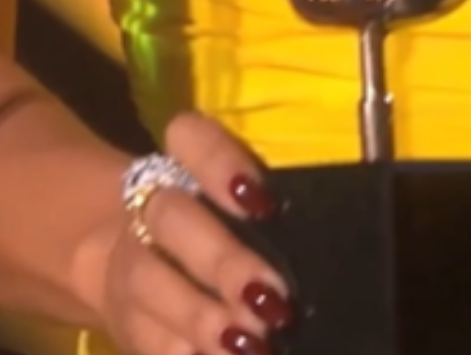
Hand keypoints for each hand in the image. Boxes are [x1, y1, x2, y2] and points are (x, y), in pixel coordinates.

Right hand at [78, 114, 292, 354]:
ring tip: (251, 345)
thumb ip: (273, 215)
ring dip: (201, 318)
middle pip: (172, 218)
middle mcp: (151, 209)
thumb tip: (344, 238)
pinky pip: (146, 340)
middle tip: (271, 298)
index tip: (263, 202)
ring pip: (150, 282)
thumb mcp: (240, 208)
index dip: (220, 164)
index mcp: (184, 165)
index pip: (190, 138)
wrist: (130, 255)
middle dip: (222, 261)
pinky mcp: (125, 318)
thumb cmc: (221, 226)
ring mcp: (131, 264)